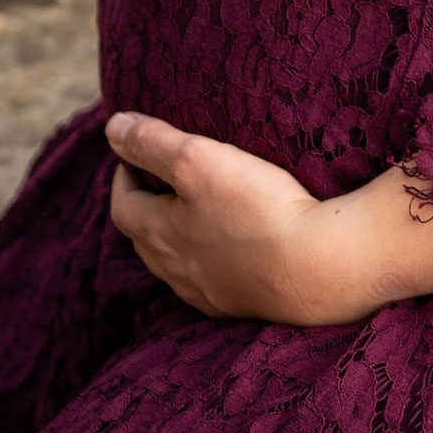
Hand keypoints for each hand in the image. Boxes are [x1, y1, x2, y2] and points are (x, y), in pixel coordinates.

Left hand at [105, 112, 432, 325]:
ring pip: (177, 264)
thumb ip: (153, 142)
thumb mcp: (198, 160)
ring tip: (195, 210)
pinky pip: (213, 281)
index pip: (123, 207)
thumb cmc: (257, 209)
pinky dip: (210, 260)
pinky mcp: (245, 304)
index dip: (124, 176)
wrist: (319, 268)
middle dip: (146, 206)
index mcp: (159, 235)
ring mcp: (210, 293)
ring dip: (176, 236)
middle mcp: (177, 271)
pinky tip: (231, 249)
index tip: (135, 154)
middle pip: (145, 239)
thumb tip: (113, 128)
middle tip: (160, 179)